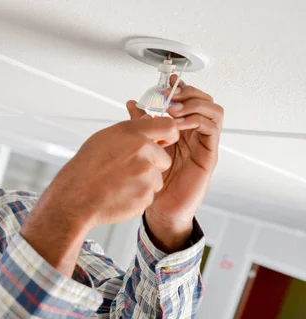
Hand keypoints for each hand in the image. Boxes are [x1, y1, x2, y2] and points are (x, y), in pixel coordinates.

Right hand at [21, 118, 178, 275]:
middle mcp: (142, 150)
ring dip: (143, 184)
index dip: (168, 136)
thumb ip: (130, 132)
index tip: (164, 142)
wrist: (74, 198)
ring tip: (119, 185)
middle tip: (128, 172)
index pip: (168, 126)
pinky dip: (136, 198)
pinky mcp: (146, 194)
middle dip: (152, 166)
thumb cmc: (84, 170)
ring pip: (157, 179)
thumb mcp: (103, 139)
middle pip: (164, 158)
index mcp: (131, 133)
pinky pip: (149, 196)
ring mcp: (146, 173)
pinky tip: (118, 195)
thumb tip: (147, 124)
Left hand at [127, 75, 223, 250]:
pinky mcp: (209, 156)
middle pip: (206, 100)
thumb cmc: (153, 180)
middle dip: (189, 93)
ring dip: (194, 105)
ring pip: (214, 111)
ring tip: (174, 110)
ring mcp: (204, 144)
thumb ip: (141, 124)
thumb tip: (132, 102)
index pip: (190, 99)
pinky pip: (212, 130)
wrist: (159, 209)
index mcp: (182, 129)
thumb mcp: (144, 145)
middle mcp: (196, 134)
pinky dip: (197, 121)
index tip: (168, 81)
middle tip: (170, 96)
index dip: (182, 87)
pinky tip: (180, 125)